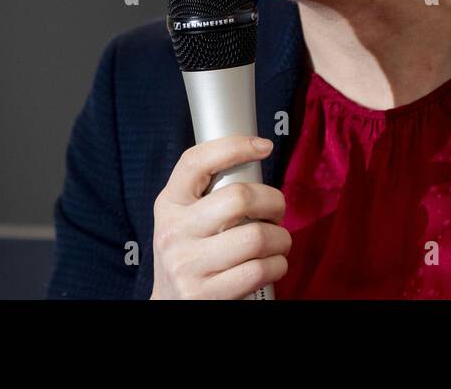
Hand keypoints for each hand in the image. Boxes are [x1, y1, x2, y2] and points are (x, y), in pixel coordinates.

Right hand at [150, 134, 290, 298]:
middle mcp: (174, 232)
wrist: (170, 305)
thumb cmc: (190, 253)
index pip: (195, 162)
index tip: (264, 146)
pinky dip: (278, 265)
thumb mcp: (185, 218)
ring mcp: (187, 265)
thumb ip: (208, 194)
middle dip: (274, 202)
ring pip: (257, 236)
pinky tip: (272, 264)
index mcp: (169, 204)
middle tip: (276, 212)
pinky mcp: (205, 295)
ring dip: (281, 239)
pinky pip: (259, 270)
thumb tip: (255, 160)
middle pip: (239, 197)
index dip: (233, 146)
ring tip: (277, 242)